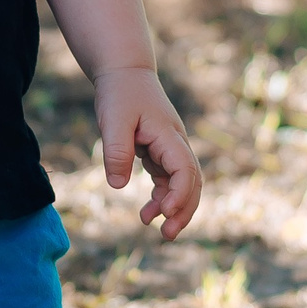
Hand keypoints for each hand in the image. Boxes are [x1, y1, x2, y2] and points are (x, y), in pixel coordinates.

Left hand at [93, 66, 200, 240]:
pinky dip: (161, 197)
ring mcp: (169, 148)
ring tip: (150, 225)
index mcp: (168, 135)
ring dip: (172, 207)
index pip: (184, 169)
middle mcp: (174, 143)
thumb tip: (118, 186)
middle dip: (184, 210)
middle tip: (168, 235)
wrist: (124, 72)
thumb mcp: (113, 119)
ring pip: (181, 184)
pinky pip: (167, 180)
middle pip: (192, 181)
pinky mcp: (158, 152)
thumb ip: (117, 151)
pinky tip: (148, 212)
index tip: (164, 213)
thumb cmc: (120, 92)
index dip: (179, 194)